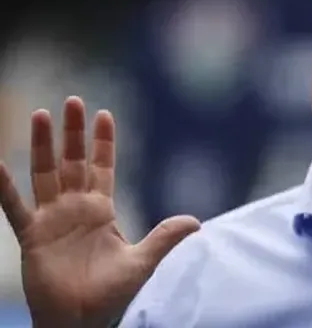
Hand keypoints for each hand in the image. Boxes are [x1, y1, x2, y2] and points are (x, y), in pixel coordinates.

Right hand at [0, 97, 200, 327]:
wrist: (84, 322)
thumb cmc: (113, 294)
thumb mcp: (144, 261)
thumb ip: (166, 238)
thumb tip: (197, 222)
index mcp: (101, 211)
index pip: (102, 167)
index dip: (103, 142)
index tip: (104, 114)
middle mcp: (75, 209)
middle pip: (73, 162)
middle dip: (73, 133)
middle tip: (73, 100)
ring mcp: (52, 220)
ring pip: (45, 174)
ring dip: (43, 146)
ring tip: (42, 115)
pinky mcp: (33, 237)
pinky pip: (15, 208)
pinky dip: (5, 188)